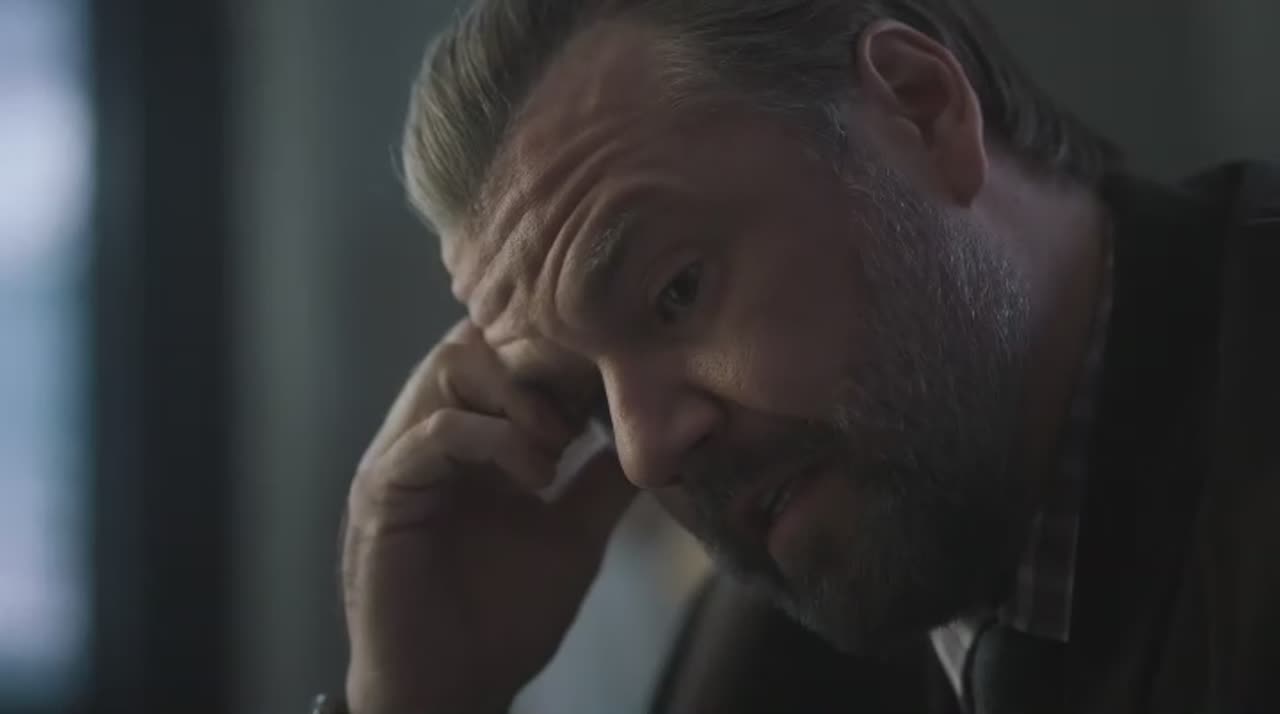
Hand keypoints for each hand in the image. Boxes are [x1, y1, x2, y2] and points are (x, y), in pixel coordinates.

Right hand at [342, 320, 634, 713]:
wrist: (455, 691)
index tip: (607, 385)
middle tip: (579, 420)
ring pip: (448, 365)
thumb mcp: (571, 536)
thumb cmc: (502, 618)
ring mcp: (401, 457)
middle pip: (471, 338)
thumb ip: (599, 483)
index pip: (498, 349)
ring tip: (554, 450)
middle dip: (536, 365)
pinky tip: (535, 478)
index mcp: (466, 440)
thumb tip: (652, 436)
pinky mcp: (383, 492)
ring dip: (517, 397)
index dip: (554, 353)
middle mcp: (425, 435)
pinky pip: (435, 432)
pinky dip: (494, 440)